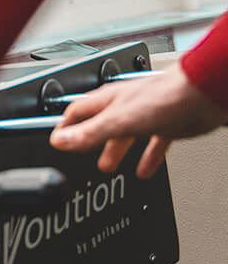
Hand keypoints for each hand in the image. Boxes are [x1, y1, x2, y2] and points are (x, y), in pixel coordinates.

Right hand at [49, 63, 226, 177]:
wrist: (205, 94)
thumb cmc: (166, 97)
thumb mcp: (119, 121)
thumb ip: (90, 133)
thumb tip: (61, 141)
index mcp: (108, 101)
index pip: (76, 112)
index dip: (64, 128)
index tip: (58, 142)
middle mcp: (125, 105)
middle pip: (99, 125)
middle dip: (90, 143)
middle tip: (83, 157)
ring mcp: (146, 114)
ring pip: (124, 135)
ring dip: (115, 151)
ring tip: (109, 167)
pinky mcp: (168, 124)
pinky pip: (152, 143)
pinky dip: (146, 157)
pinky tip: (144, 169)